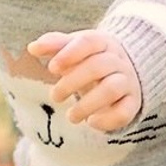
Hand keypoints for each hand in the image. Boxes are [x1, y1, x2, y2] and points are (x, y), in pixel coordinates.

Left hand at [29, 29, 143, 131]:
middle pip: (98, 66)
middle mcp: (118, 61)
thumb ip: (54, 45)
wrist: (123, 73)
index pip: (89, 42)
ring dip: (87, 104)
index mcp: (103, 43)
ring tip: (71, 116)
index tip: (51, 68)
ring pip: (111, 89)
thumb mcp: (73, 48)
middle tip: (54, 96)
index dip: (69, 54)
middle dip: (72, 82)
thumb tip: (33, 48)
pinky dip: (108, 119)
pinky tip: (91, 122)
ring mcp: (127, 81)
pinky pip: (125, 111)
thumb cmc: (90, 59)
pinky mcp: (133, 102)